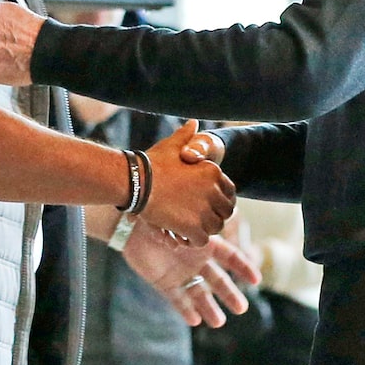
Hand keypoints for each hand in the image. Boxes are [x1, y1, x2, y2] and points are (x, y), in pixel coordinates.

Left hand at [125, 225, 262, 327]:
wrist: (129, 226)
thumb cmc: (157, 216)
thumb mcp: (179, 218)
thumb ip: (195, 229)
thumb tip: (207, 231)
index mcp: (204, 243)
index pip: (230, 256)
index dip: (243, 267)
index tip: (256, 280)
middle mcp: (196, 261)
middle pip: (217, 280)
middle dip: (229, 294)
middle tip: (241, 309)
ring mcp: (181, 273)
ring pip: (199, 294)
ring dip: (209, 308)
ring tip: (219, 323)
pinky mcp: (164, 284)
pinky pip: (178, 299)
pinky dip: (186, 310)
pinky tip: (195, 321)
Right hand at [140, 119, 234, 239]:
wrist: (134, 181)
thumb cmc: (151, 163)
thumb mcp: (172, 145)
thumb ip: (187, 136)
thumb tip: (194, 123)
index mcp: (213, 172)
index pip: (230, 192)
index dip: (221, 201)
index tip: (209, 206)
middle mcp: (213, 190)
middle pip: (225, 212)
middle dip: (214, 217)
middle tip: (198, 219)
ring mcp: (204, 210)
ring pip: (215, 227)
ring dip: (203, 230)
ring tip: (188, 227)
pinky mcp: (193, 227)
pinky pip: (202, 240)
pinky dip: (192, 241)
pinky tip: (180, 236)